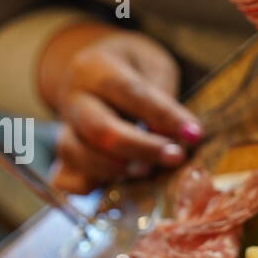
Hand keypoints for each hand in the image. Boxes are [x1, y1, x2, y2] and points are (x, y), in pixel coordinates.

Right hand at [37, 24, 203, 193]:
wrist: (96, 71)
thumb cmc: (133, 69)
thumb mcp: (153, 67)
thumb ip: (163, 99)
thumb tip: (181, 136)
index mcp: (95, 68)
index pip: (129, 93)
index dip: (163, 116)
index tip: (194, 134)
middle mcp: (74, 98)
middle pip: (99, 129)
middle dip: (140, 148)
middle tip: (174, 157)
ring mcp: (65, 128)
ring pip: (77, 153)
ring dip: (115, 170)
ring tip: (147, 172)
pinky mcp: (64, 155)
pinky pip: (64, 177)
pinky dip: (83, 187)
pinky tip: (111, 191)